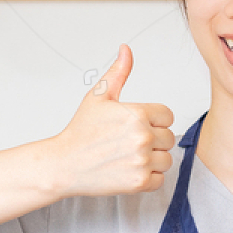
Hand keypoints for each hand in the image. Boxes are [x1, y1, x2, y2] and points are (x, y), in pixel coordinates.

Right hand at [49, 45, 175, 196]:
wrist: (64, 164)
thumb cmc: (80, 132)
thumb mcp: (98, 97)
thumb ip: (118, 73)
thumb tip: (126, 50)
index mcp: (137, 114)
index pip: (168, 116)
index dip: (154, 121)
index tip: (136, 126)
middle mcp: (142, 137)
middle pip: (169, 138)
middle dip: (153, 140)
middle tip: (128, 143)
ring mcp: (142, 160)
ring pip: (166, 159)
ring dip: (152, 160)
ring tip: (129, 156)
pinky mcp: (139, 182)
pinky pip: (160, 180)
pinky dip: (148, 178)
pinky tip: (130, 170)